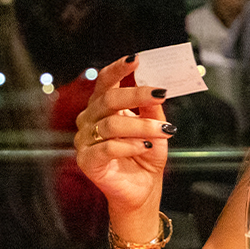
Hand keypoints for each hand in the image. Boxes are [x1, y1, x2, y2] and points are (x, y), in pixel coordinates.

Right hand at [73, 55, 173, 214]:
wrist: (142, 189)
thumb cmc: (145, 155)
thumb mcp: (156, 126)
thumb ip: (152, 107)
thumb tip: (156, 87)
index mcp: (102, 106)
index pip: (105, 81)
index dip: (118, 69)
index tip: (136, 59)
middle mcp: (89, 119)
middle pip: (109, 99)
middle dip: (137, 94)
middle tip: (160, 93)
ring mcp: (85, 140)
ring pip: (112, 124)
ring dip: (142, 126)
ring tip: (164, 131)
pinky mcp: (87, 161)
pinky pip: (107, 148)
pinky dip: (129, 145)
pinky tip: (145, 146)